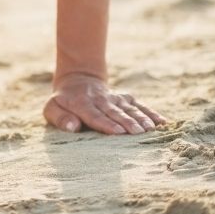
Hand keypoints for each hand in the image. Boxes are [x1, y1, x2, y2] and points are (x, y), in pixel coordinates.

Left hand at [44, 72, 167, 134]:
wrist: (78, 81)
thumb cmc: (64, 102)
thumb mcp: (52, 108)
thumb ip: (60, 118)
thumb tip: (72, 127)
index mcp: (81, 104)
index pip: (94, 115)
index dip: (106, 123)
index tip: (117, 132)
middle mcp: (100, 100)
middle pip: (114, 112)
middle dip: (126, 122)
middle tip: (138, 132)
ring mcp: (114, 98)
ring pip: (129, 108)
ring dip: (140, 118)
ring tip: (151, 129)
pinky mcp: (125, 97)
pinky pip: (139, 105)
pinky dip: (151, 113)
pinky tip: (162, 122)